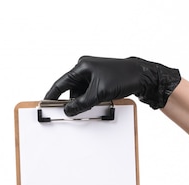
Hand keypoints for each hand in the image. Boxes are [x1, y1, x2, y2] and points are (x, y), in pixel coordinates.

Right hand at [44, 56, 180, 116]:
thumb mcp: (98, 94)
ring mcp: (94, 74)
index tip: (45, 104)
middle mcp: (86, 68)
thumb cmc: (123, 78)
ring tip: (94, 106)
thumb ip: (81, 103)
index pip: (61, 83)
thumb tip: (69, 110)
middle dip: (74, 102)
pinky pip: (91, 92)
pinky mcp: (102, 80)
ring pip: (82, 93)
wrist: (143, 76)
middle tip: (74, 113)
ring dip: (85, 102)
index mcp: (82, 67)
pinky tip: (99, 103)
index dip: (52, 95)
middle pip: (72, 90)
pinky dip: (92, 100)